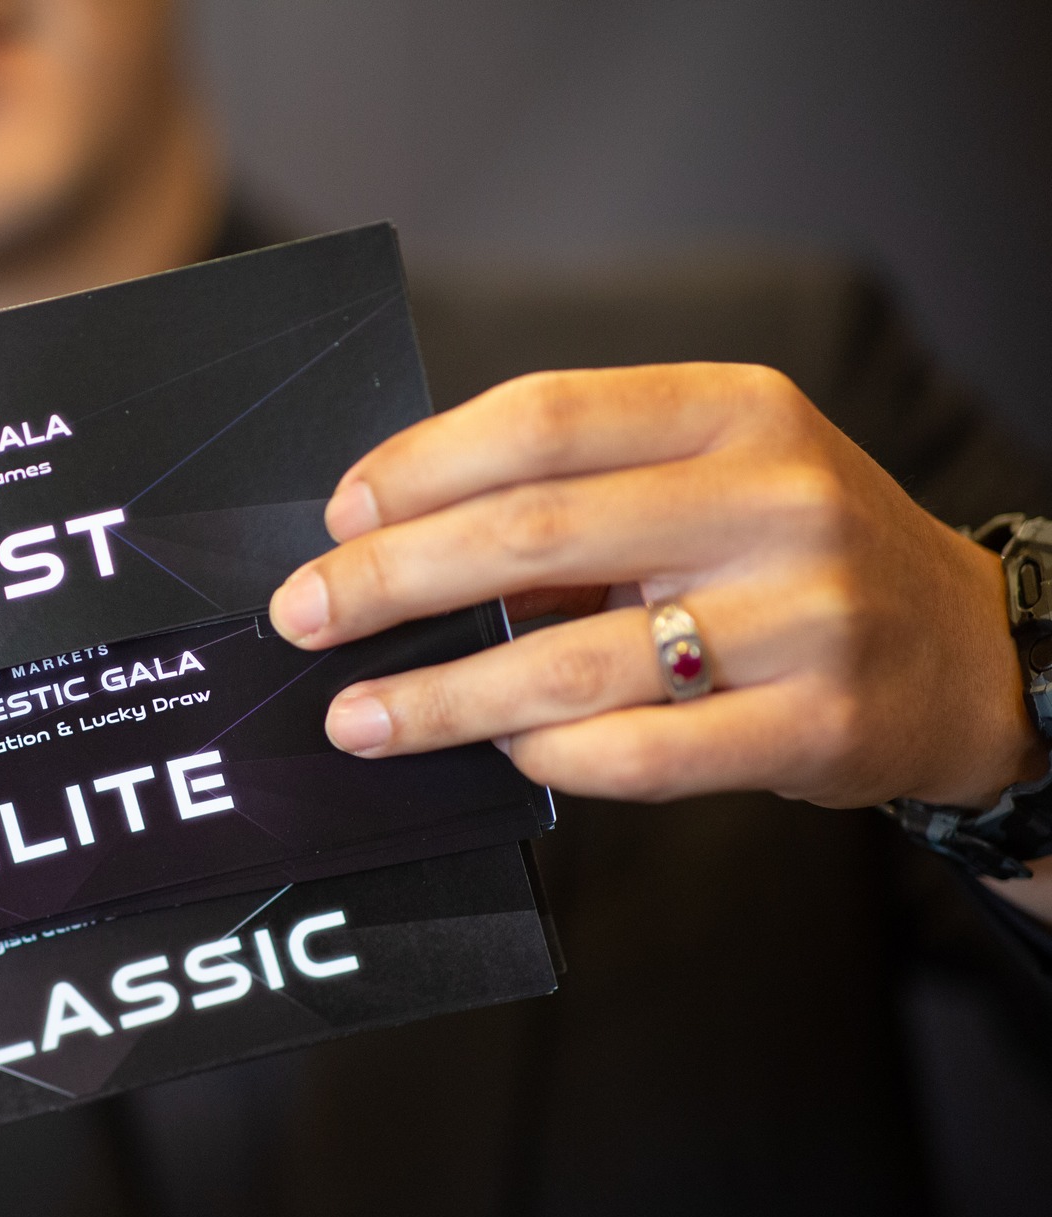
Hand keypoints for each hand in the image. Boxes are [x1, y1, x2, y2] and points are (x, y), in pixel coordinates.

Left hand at [267, 363, 1044, 809]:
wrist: (960, 651)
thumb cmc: (787, 558)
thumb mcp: (710, 478)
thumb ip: (579, 490)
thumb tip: (391, 534)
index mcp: (734, 412)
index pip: (542, 418)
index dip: (419, 466)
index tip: (337, 516)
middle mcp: (774, 500)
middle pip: (533, 533)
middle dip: (389, 581)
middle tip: (303, 618)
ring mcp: (803, 617)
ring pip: (570, 663)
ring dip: (438, 697)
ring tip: (356, 716)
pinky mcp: (815, 726)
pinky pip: (638, 754)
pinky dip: (546, 757)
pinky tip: (494, 753)